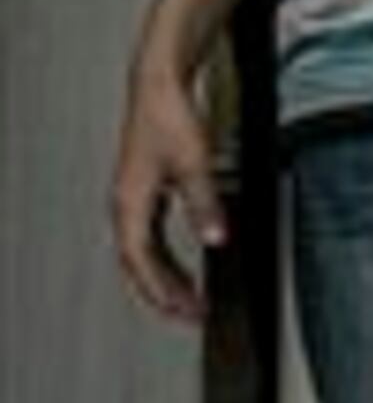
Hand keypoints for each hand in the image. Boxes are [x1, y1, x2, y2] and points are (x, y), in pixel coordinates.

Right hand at [111, 69, 225, 325]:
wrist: (161, 87)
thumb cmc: (169, 117)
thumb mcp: (195, 164)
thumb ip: (205, 204)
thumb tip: (215, 239)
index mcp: (130, 202)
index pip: (141, 261)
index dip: (161, 289)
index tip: (183, 311)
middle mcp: (127, 203)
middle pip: (139, 263)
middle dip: (162, 293)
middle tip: (189, 316)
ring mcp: (136, 198)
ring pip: (145, 252)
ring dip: (166, 278)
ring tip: (190, 300)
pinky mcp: (148, 190)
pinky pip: (153, 237)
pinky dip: (167, 258)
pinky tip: (185, 267)